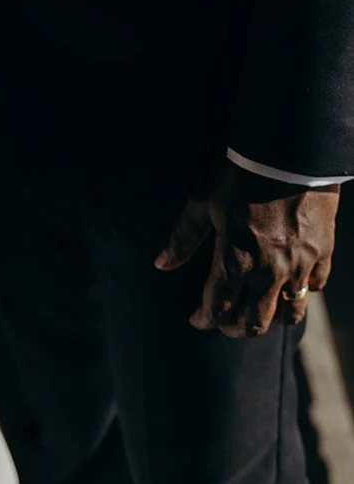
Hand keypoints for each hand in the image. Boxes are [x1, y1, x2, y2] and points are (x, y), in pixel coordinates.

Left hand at [155, 164, 339, 337]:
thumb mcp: (202, 204)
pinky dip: (301, 293)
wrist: (287, 155)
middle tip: (224, 323)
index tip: (196, 320)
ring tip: (258, 313)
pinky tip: (289, 286)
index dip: (204, 320)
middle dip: (235, 329)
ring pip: (289, 314)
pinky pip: (314, 288)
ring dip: (272, 319)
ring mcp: (299, 267)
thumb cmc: (238, 177)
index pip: (218, 310)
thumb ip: (183, 239)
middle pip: (254, 323)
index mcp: (236, 263)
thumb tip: (161, 265)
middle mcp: (269, 274)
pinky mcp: (322, 255)